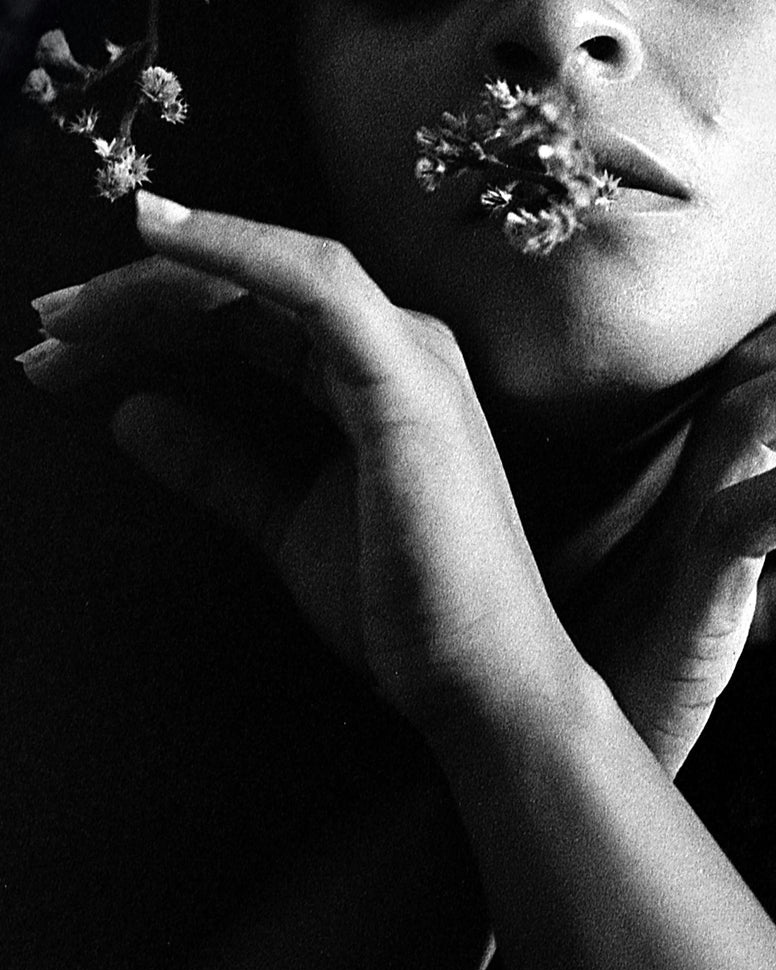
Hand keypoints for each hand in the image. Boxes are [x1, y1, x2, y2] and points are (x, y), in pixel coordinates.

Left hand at [22, 260, 775, 677]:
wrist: (480, 677)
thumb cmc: (406, 608)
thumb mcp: (286, 523)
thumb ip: (219, 466)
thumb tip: (132, 417)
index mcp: (371, 379)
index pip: (246, 322)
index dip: (151, 326)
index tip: (63, 356)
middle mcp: (395, 350)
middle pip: (247, 290)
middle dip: (136, 302)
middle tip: (46, 329)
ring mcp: (407, 358)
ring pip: (268, 277)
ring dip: (160, 281)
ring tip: (69, 316)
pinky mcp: (406, 383)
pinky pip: (313, 288)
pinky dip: (236, 252)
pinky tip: (159, 236)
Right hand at [557, 254, 775, 773]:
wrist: (543, 742)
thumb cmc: (623, 681)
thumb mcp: (722, 624)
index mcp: (688, 495)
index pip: (761, 389)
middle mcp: (677, 495)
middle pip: (763, 376)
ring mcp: (674, 534)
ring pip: (756, 419)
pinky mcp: (682, 589)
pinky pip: (748, 519)